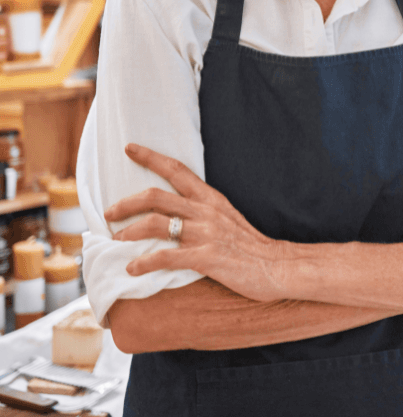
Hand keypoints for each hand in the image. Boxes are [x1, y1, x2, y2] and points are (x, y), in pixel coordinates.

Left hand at [104, 144, 286, 301]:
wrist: (278, 266)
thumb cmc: (252, 246)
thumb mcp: (228, 219)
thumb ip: (205, 213)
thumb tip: (178, 216)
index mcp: (211, 199)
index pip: (177, 170)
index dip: (150, 157)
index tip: (129, 148)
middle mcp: (206, 211)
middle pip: (156, 196)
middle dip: (126, 203)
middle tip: (109, 213)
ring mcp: (206, 234)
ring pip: (156, 224)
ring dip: (130, 231)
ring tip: (116, 241)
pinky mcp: (206, 257)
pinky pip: (166, 257)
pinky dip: (144, 263)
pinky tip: (132, 269)